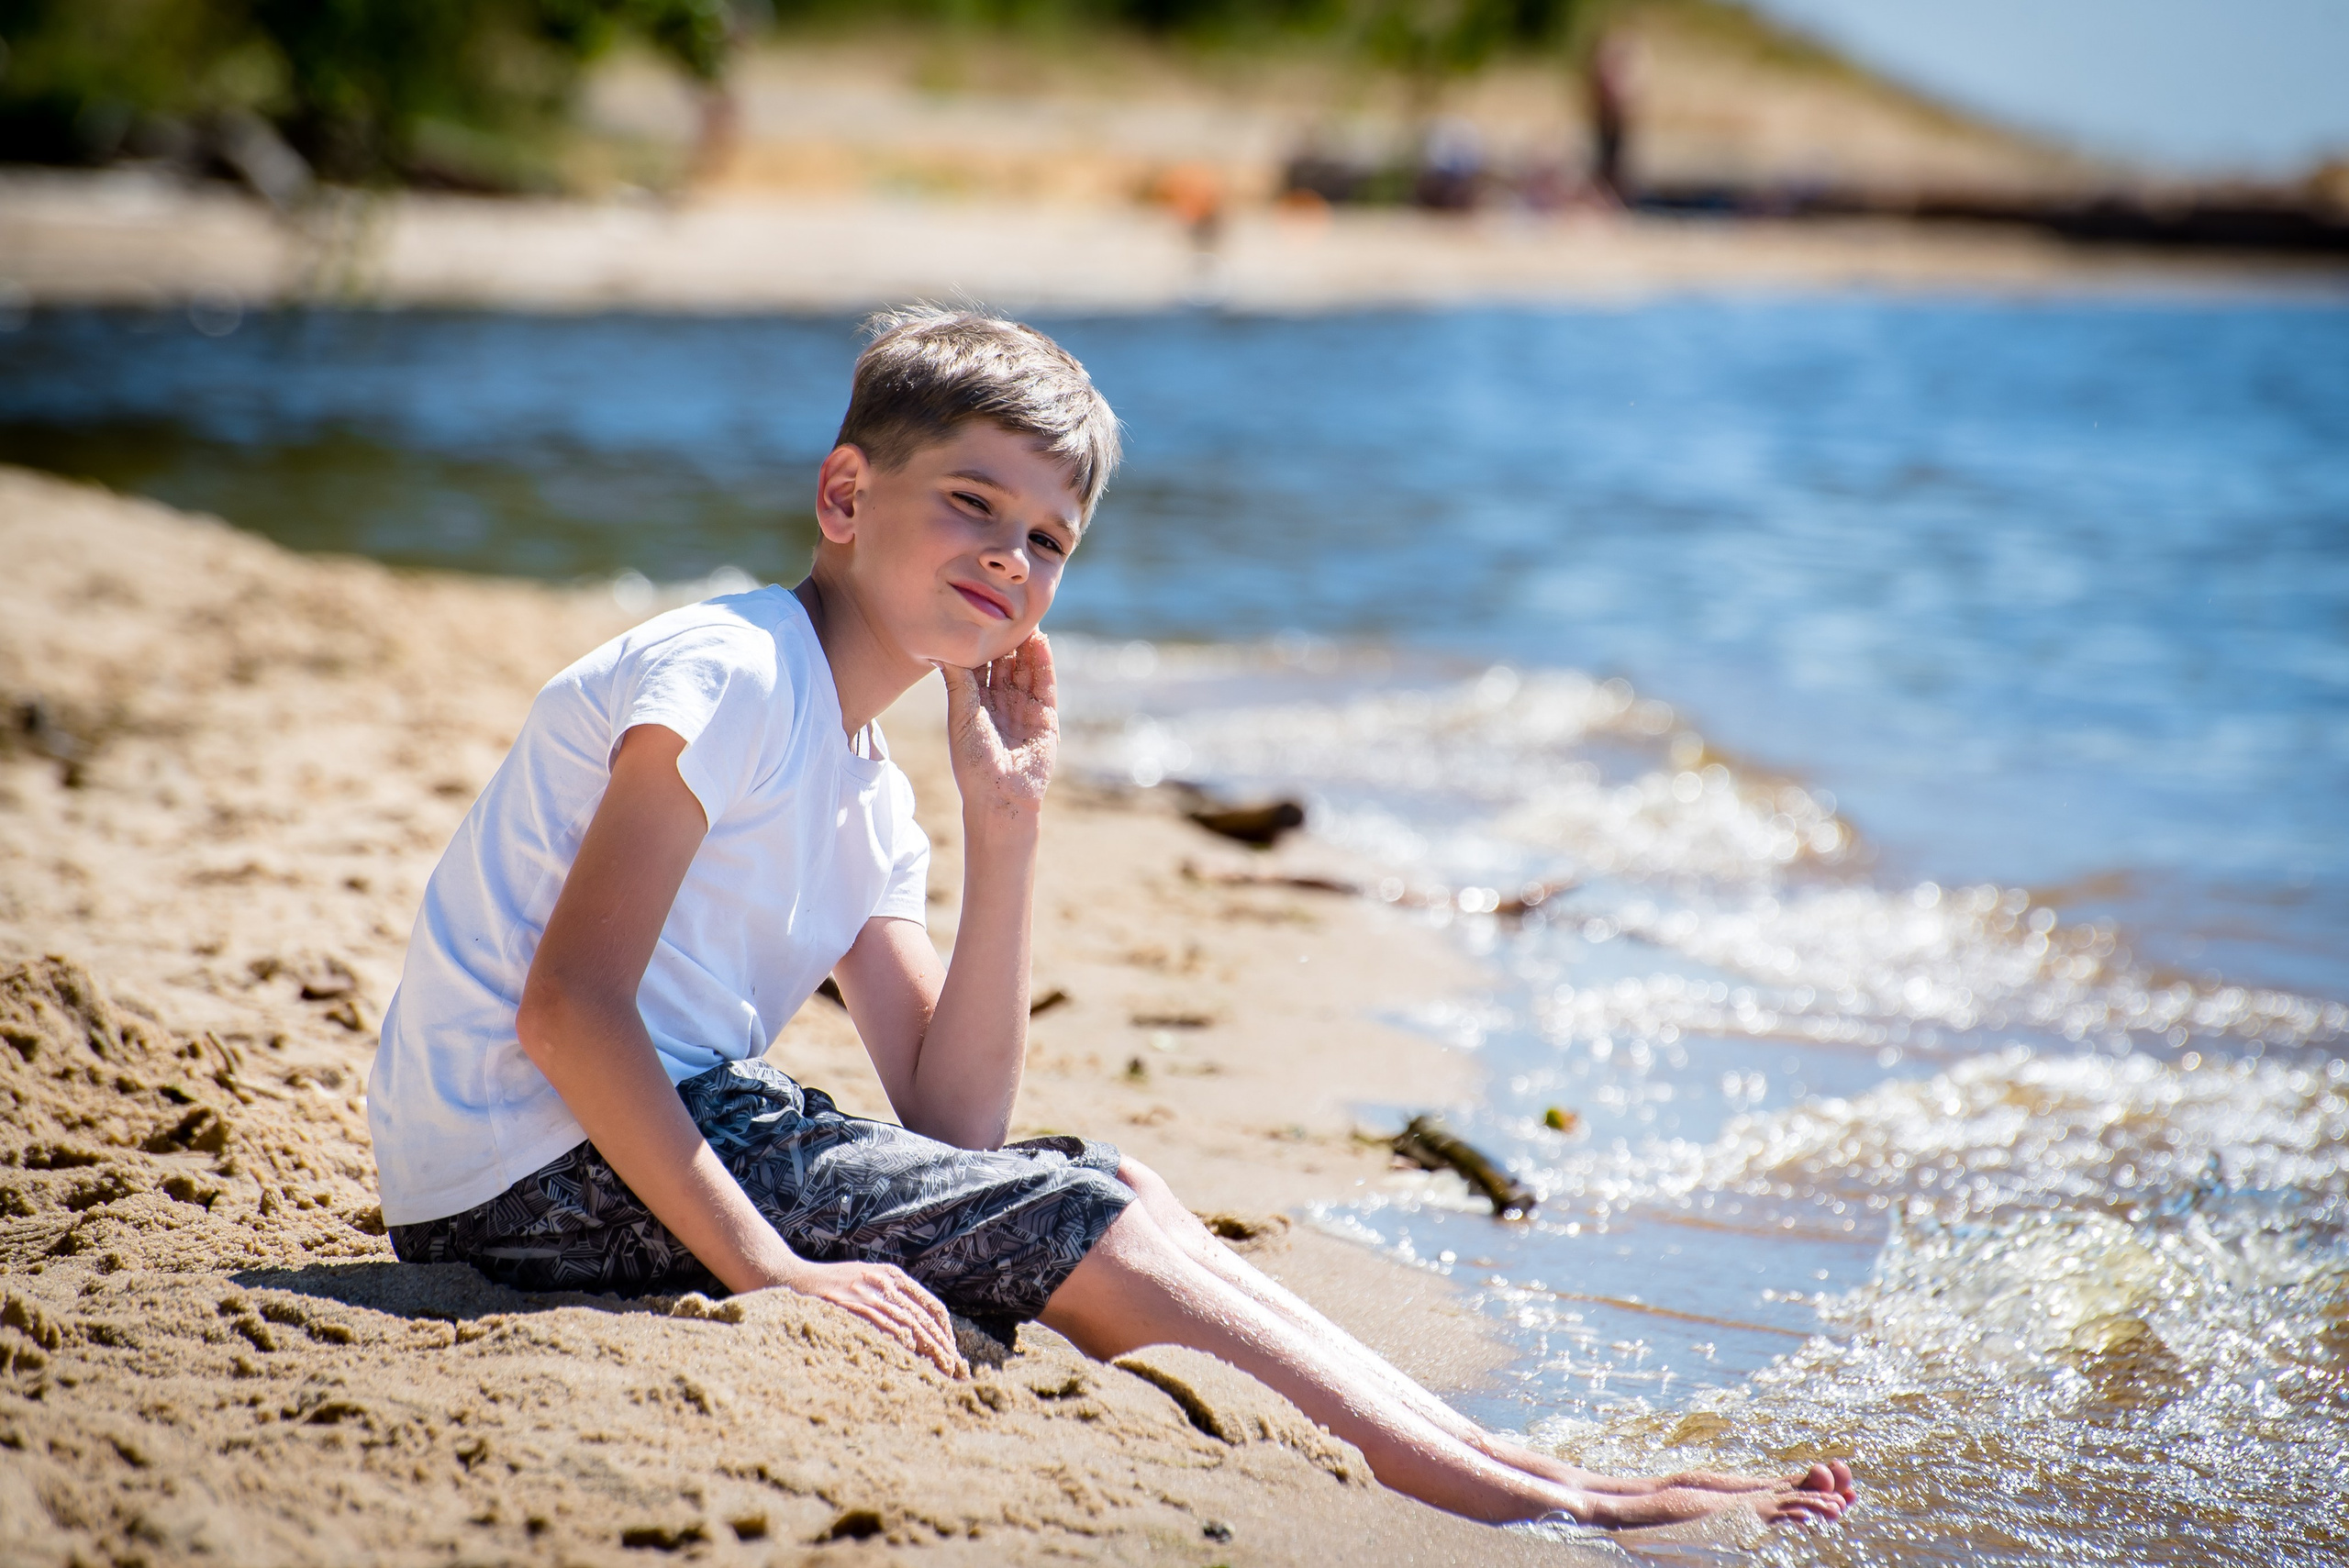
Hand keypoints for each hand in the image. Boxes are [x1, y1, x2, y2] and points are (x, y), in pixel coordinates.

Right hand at [774, 1258, 968, 1377]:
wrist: (785, 1277)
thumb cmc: (826, 1287)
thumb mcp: (863, 1282)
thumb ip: (887, 1301)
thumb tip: (914, 1336)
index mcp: (891, 1276)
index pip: (932, 1307)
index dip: (946, 1334)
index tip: (953, 1355)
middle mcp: (884, 1282)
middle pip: (926, 1319)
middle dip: (944, 1347)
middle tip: (955, 1372)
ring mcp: (867, 1293)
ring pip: (910, 1326)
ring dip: (930, 1351)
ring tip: (941, 1373)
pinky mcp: (850, 1305)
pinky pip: (883, 1328)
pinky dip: (901, 1344)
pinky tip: (912, 1361)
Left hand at [938, 633, 1056, 825]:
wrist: (1001, 794)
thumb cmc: (973, 761)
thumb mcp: (961, 717)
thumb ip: (959, 682)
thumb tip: (943, 649)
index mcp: (976, 703)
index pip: (981, 666)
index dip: (982, 643)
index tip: (979, 616)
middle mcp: (1001, 702)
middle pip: (1006, 663)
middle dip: (1006, 639)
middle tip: (1006, 609)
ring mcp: (1024, 708)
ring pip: (1026, 669)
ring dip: (1026, 645)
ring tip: (1026, 618)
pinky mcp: (1045, 716)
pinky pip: (1045, 683)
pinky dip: (1044, 662)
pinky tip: (1041, 640)